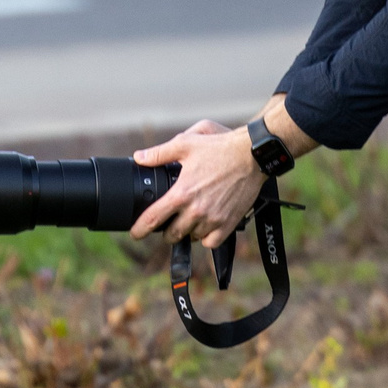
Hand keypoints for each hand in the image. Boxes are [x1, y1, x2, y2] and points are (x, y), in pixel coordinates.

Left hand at [129, 119, 263, 248]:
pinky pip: (211, 242)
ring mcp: (213, 219)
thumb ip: (158, 153)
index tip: (135, 234)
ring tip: (188, 219)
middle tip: (168, 221)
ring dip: (187, 231)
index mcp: (182, 193)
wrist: (251, 156)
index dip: (140, 229)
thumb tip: (139, 158)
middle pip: (172, 234)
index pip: (153, 219)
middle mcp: (196, 210)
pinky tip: (205, 226)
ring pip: (192, 237)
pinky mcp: (229, 223)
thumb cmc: (219, 148)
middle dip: (166, 230)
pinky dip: (205, 237)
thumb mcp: (185, 144)